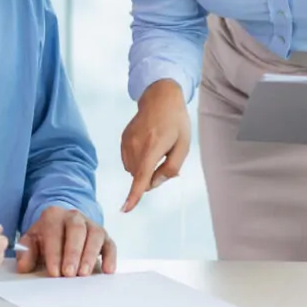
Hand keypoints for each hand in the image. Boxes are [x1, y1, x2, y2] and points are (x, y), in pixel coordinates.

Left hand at [16, 206, 116, 277]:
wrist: (61, 228)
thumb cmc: (45, 238)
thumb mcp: (31, 241)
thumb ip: (25, 252)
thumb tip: (24, 266)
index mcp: (54, 215)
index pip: (54, 230)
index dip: (54, 252)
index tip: (54, 272)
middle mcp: (74, 216)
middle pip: (76, 230)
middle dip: (73, 252)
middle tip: (70, 273)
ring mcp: (91, 225)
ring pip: (95, 235)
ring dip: (90, 255)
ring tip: (85, 274)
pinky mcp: (105, 237)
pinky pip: (110, 244)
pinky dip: (110, 257)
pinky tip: (107, 270)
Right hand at [120, 79, 191, 212]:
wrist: (159, 97)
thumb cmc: (175, 121)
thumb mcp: (183, 145)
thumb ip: (171, 168)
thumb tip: (154, 184)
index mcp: (153, 146)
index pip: (142, 176)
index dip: (134, 195)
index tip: (125, 209)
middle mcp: (136, 145)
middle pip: (140, 176)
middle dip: (151, 177)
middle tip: (166, 158)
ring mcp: (127, 142)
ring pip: (133, 170)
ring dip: (144, 168)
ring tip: (156, 148)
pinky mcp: (123, 140)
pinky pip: (128, 161)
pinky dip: (138, 161)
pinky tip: (147, 145)